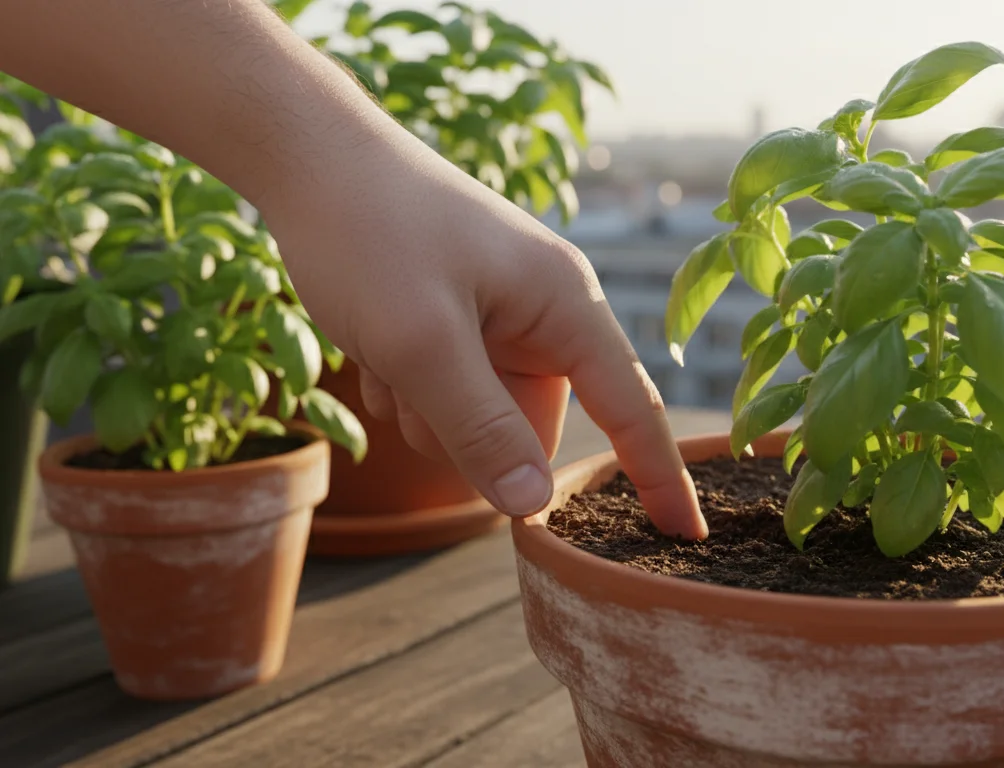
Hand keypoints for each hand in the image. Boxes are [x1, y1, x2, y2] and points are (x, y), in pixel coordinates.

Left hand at [261, 130, 707, 539]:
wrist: (307, 157)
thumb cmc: (370, 233)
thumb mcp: (422, 344)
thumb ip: (481, 429)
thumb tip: (531, 506)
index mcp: (566, 303)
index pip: (632, 407)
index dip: (659, 476)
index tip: (687, 538)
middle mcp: (544, 311)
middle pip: (532, 422)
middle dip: (468, 428)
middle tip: (412, 383)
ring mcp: (500, 315)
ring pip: (481, 415)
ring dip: (426, 407)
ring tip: (387, 350)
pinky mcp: (461, 319)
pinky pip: (446, 392)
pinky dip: (405, 383)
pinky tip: (372, 338)